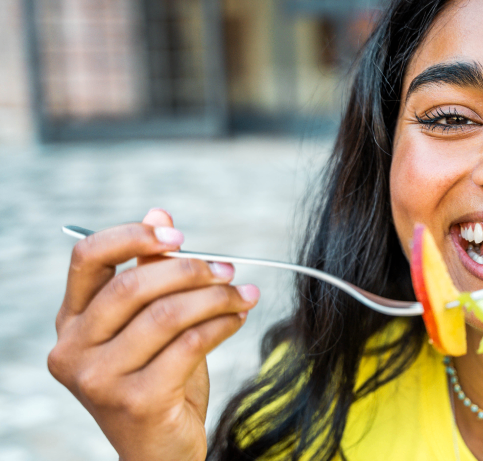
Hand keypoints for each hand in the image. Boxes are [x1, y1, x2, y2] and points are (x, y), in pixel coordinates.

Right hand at [48, 208, 259, 460]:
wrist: (160, 450)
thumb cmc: (156, 380)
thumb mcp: (150, 323)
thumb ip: (151, 272)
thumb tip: (160, 214)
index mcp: (71, 321)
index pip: (87, 259)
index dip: (133, 236)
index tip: (178, 235)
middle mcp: (72, 349)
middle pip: (133, 285)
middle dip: (190, 270)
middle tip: (228, 269)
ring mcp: (98, 379)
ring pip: (167, 314)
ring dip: (216, 298)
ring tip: (243, 295)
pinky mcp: (136, 400)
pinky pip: (189, 345)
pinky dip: (222, 325)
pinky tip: (238, 318)